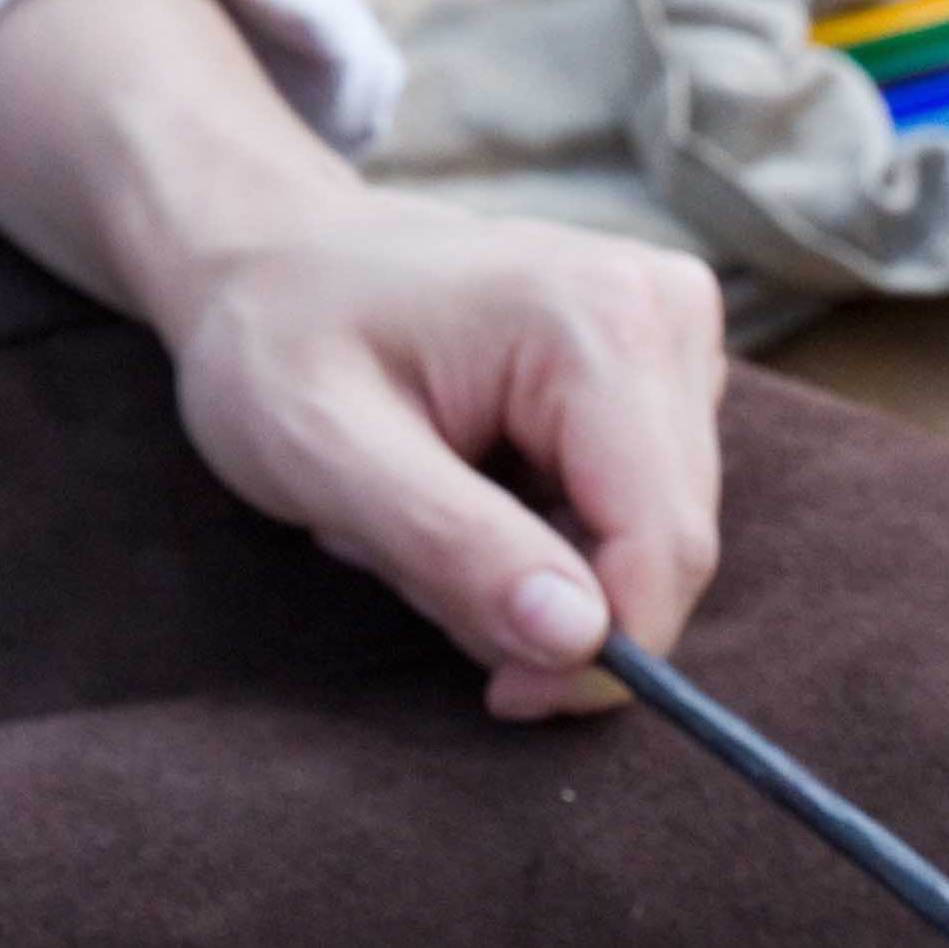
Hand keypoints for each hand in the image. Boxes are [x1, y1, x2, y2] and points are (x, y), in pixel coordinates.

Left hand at [0, 0, 726, 717]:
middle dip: (554, 604)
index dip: (596, 653)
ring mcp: (677, 335)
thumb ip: (452, 547)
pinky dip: (554, 538)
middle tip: (423, 569)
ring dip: (545, 573)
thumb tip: (578, 641)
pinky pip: (640, 513)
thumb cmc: (276, 342)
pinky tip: (476, 488)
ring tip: (435, 512)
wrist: (270, 254)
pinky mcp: (667, 368)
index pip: (662, 545)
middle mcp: (666, 312)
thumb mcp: (323, 453)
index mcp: (601, 320)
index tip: (502, 693)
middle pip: (668, 549)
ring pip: (656, 542)